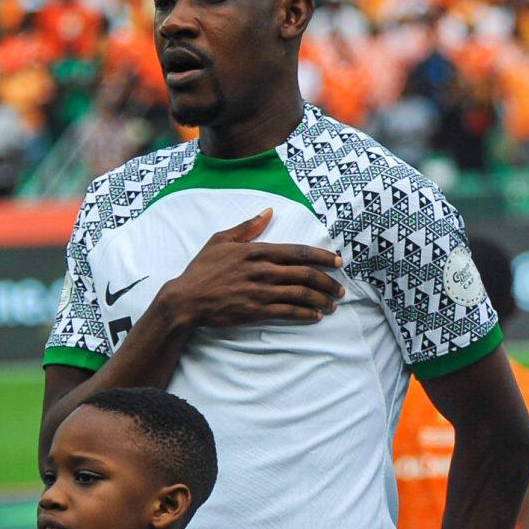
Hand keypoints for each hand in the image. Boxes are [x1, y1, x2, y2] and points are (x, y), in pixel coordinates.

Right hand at [155, 210, 342, 330]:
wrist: (187, 299)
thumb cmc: (202, 269)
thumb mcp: (221, 240)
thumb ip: (247, 227)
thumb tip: (268, 213)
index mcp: (257, 251)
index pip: (298, 252)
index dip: (322, 257)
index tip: (337, 261)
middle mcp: (263, 271)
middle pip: (305, 274)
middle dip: (328, 281)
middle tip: (341, 287)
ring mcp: (261, 292)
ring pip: (301, 294)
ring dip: (321, 299)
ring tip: (333, 304)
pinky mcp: (257, 311)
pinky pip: (288, 312)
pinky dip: (305, 314)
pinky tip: (316, 316)